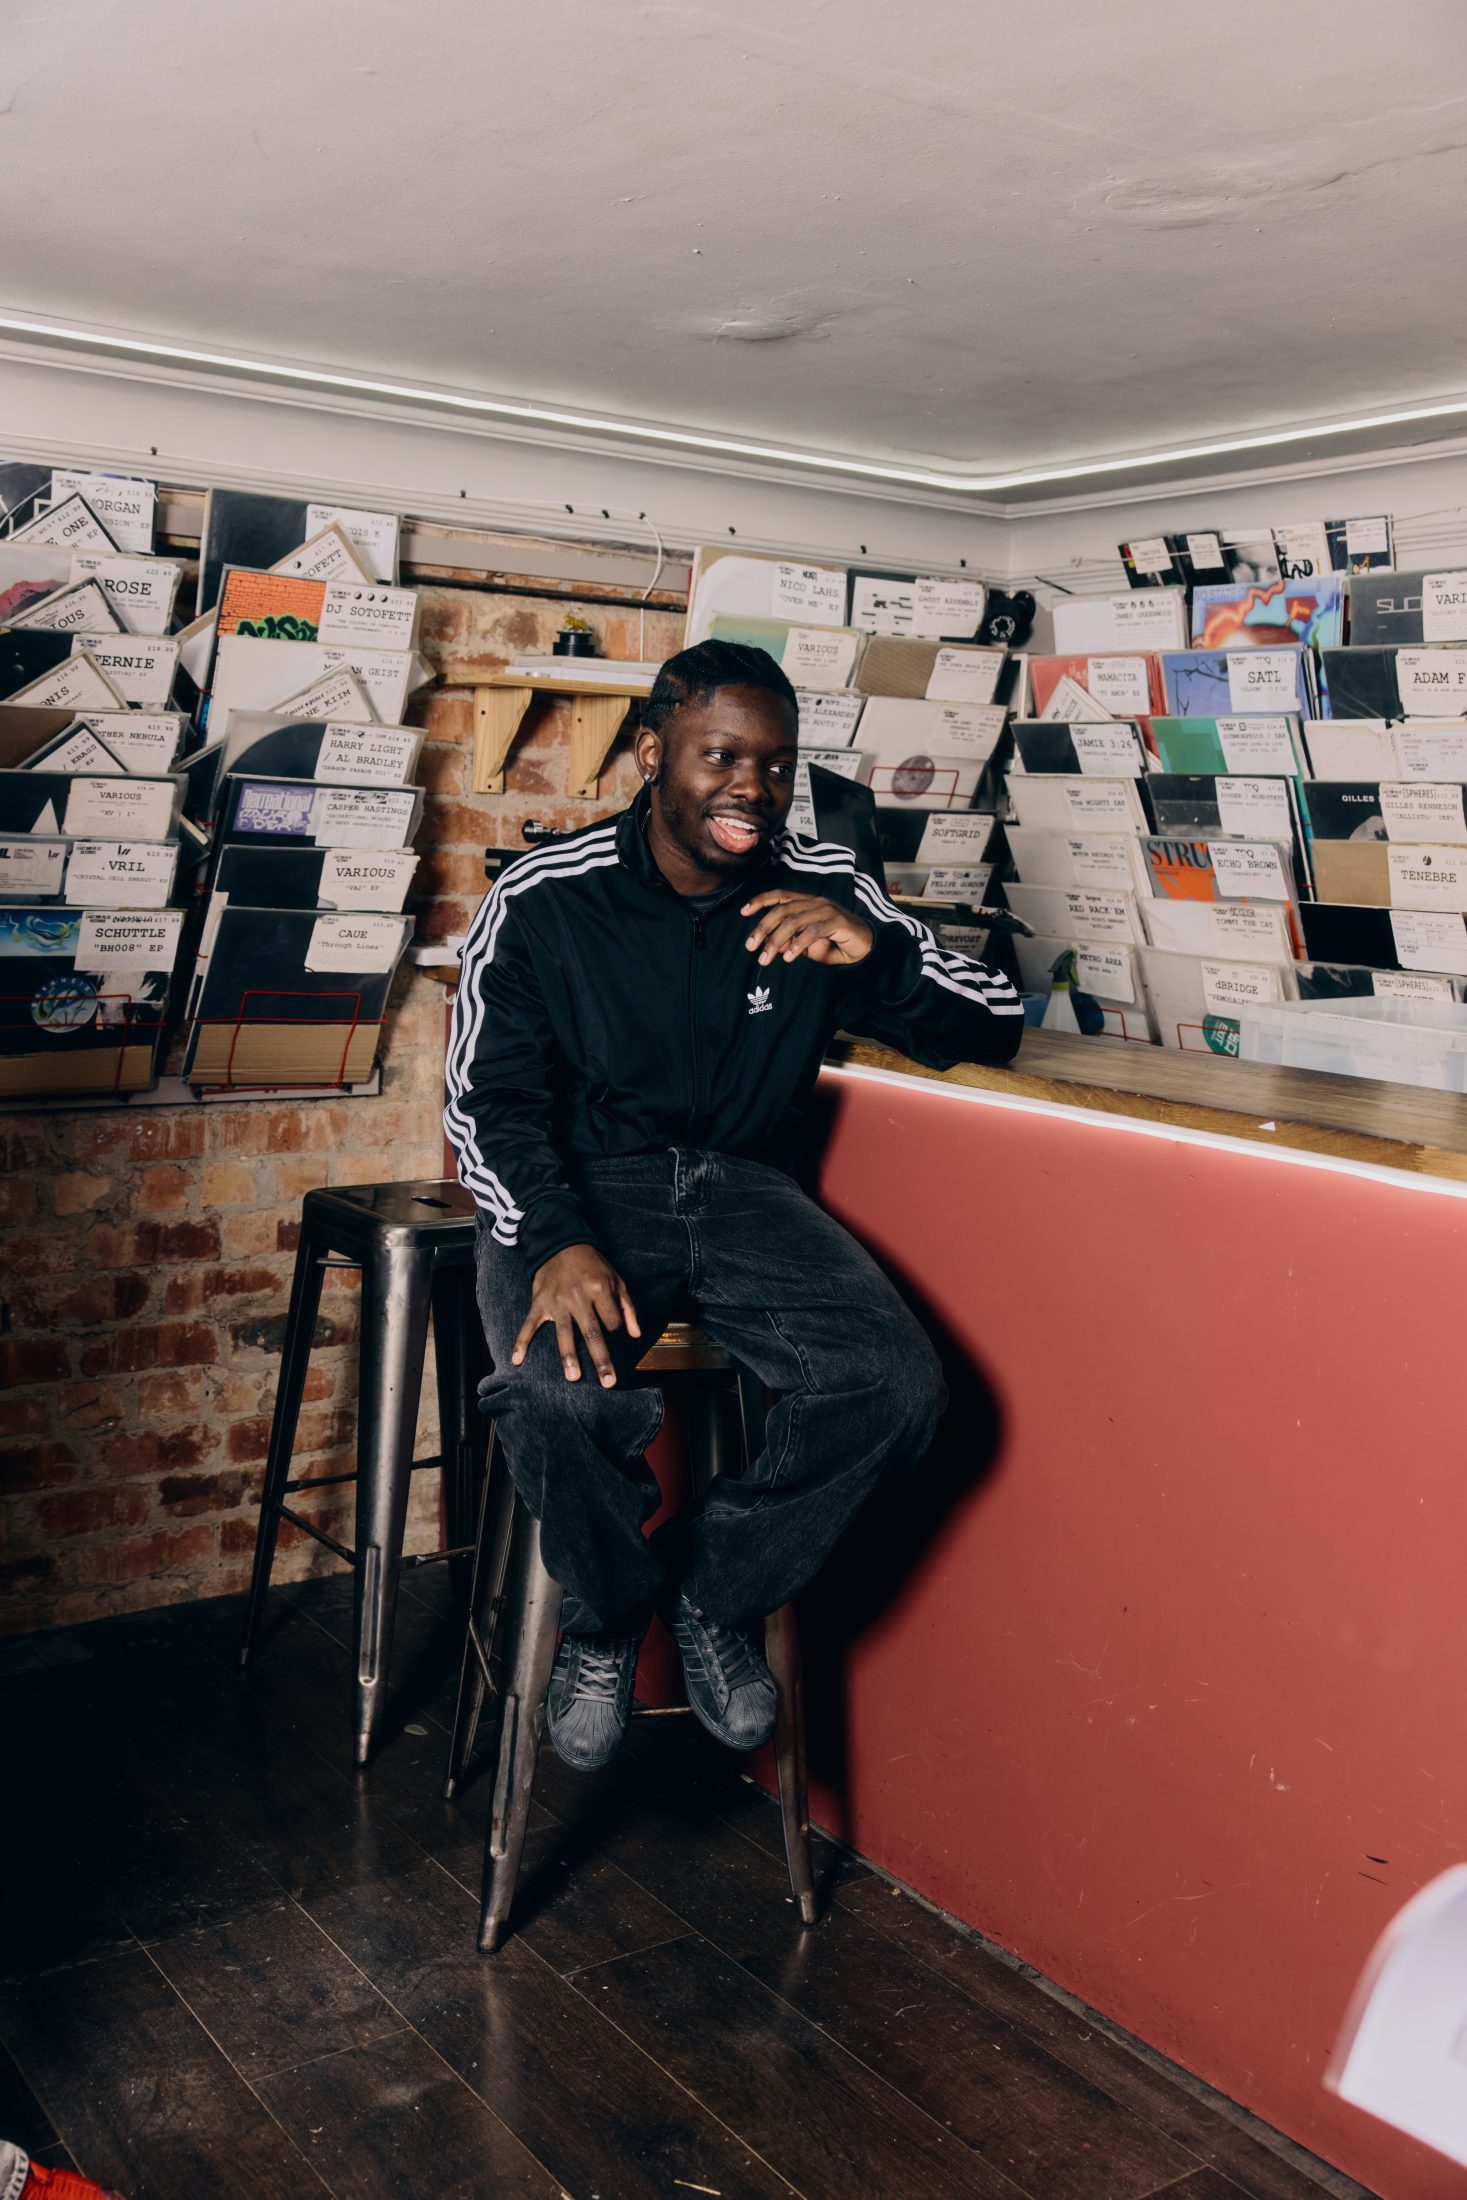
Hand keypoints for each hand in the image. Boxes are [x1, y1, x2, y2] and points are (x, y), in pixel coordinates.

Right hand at [511, 1243, 640, 1386]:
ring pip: (564, 1333)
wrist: (561, 1243)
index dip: (614, 1328)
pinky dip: (521, 1342)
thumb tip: (635, 1335)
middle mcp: (578, 1298)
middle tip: (608, 1382)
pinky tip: (517, 1360)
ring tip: (573, 1377)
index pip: (612, 1322)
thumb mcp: (616, 1280)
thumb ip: (627, 1308)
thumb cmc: (593, 1265)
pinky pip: (529, 1324)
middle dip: (601, 1358)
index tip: (611, 1327)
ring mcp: (556, 1302)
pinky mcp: (539, 1302)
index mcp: (599, 1290)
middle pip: (592, 1333)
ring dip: (568, 1356)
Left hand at [740, 890, 873, 966]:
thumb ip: (790, 940)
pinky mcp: (838, 921)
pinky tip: (789, 957)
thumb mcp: (806, 944)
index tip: (743, 911)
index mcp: (806, 902)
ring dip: (776, 941)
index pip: (779, 896)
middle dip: (762, 928)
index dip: (760, 901)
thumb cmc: (834, 944)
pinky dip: (798, 945)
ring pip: (794, 922)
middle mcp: (815, 902)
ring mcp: (827, 910)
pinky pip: (813, 931)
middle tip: (751, 947)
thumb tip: (769, 944)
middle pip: (782, 910)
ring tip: (766, 958)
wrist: (864, 948)